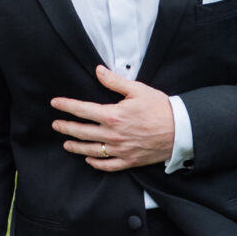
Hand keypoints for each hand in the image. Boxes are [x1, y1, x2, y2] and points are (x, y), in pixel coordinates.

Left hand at [52, 64, 174, 172]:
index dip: (66, 106)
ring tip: (66, 144)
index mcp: (113, 115)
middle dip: (66, 127)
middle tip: (55, 125)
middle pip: (81, 131)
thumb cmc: (160, 108)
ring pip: (90, 150)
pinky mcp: (129, 160)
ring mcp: (120, 149)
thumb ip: (115, 81)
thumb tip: (98, 70)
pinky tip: (88, 160)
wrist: (180, 130)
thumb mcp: (137, 89)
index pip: (82, 110)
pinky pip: (107, 165)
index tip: (55, 103)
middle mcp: (112, 134)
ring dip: (75, 147)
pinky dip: (95, 163)